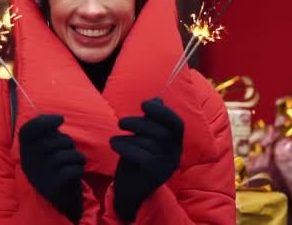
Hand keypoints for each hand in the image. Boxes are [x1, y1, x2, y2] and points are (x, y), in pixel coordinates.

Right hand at [19, 115, 85, 223]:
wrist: (59, 200)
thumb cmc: (56, 168)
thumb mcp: (47, 149)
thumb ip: (48, 134)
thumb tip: (57, 118)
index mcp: (25, 152)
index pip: (27, 131)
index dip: (44, 122)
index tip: (60, 119)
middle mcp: (29, 163)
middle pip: (53, 142)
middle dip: (68, 143)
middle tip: (69, 151)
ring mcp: (40, 175)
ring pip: (66, 155)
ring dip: (76, 157)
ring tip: (74, 163)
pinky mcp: (53, 187)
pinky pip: (73, 170)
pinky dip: (79, 169)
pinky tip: (76, 173)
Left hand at [110, 98, 183, 221]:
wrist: (130, 193)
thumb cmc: (136, 161)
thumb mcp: (144, 138)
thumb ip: (151, 121)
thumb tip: (157, 99)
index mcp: (175, 144)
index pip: (177, 124)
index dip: (163, 112)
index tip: (144, 104)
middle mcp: (174, 155)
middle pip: (161, 132)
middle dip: (139, 123)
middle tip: (121, 123)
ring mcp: (166, 166)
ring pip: (149, 143)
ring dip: (128, 137)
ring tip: (115, 139)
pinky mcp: (154, 175)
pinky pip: (141, 156)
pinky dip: (124, 147)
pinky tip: (115, 144)